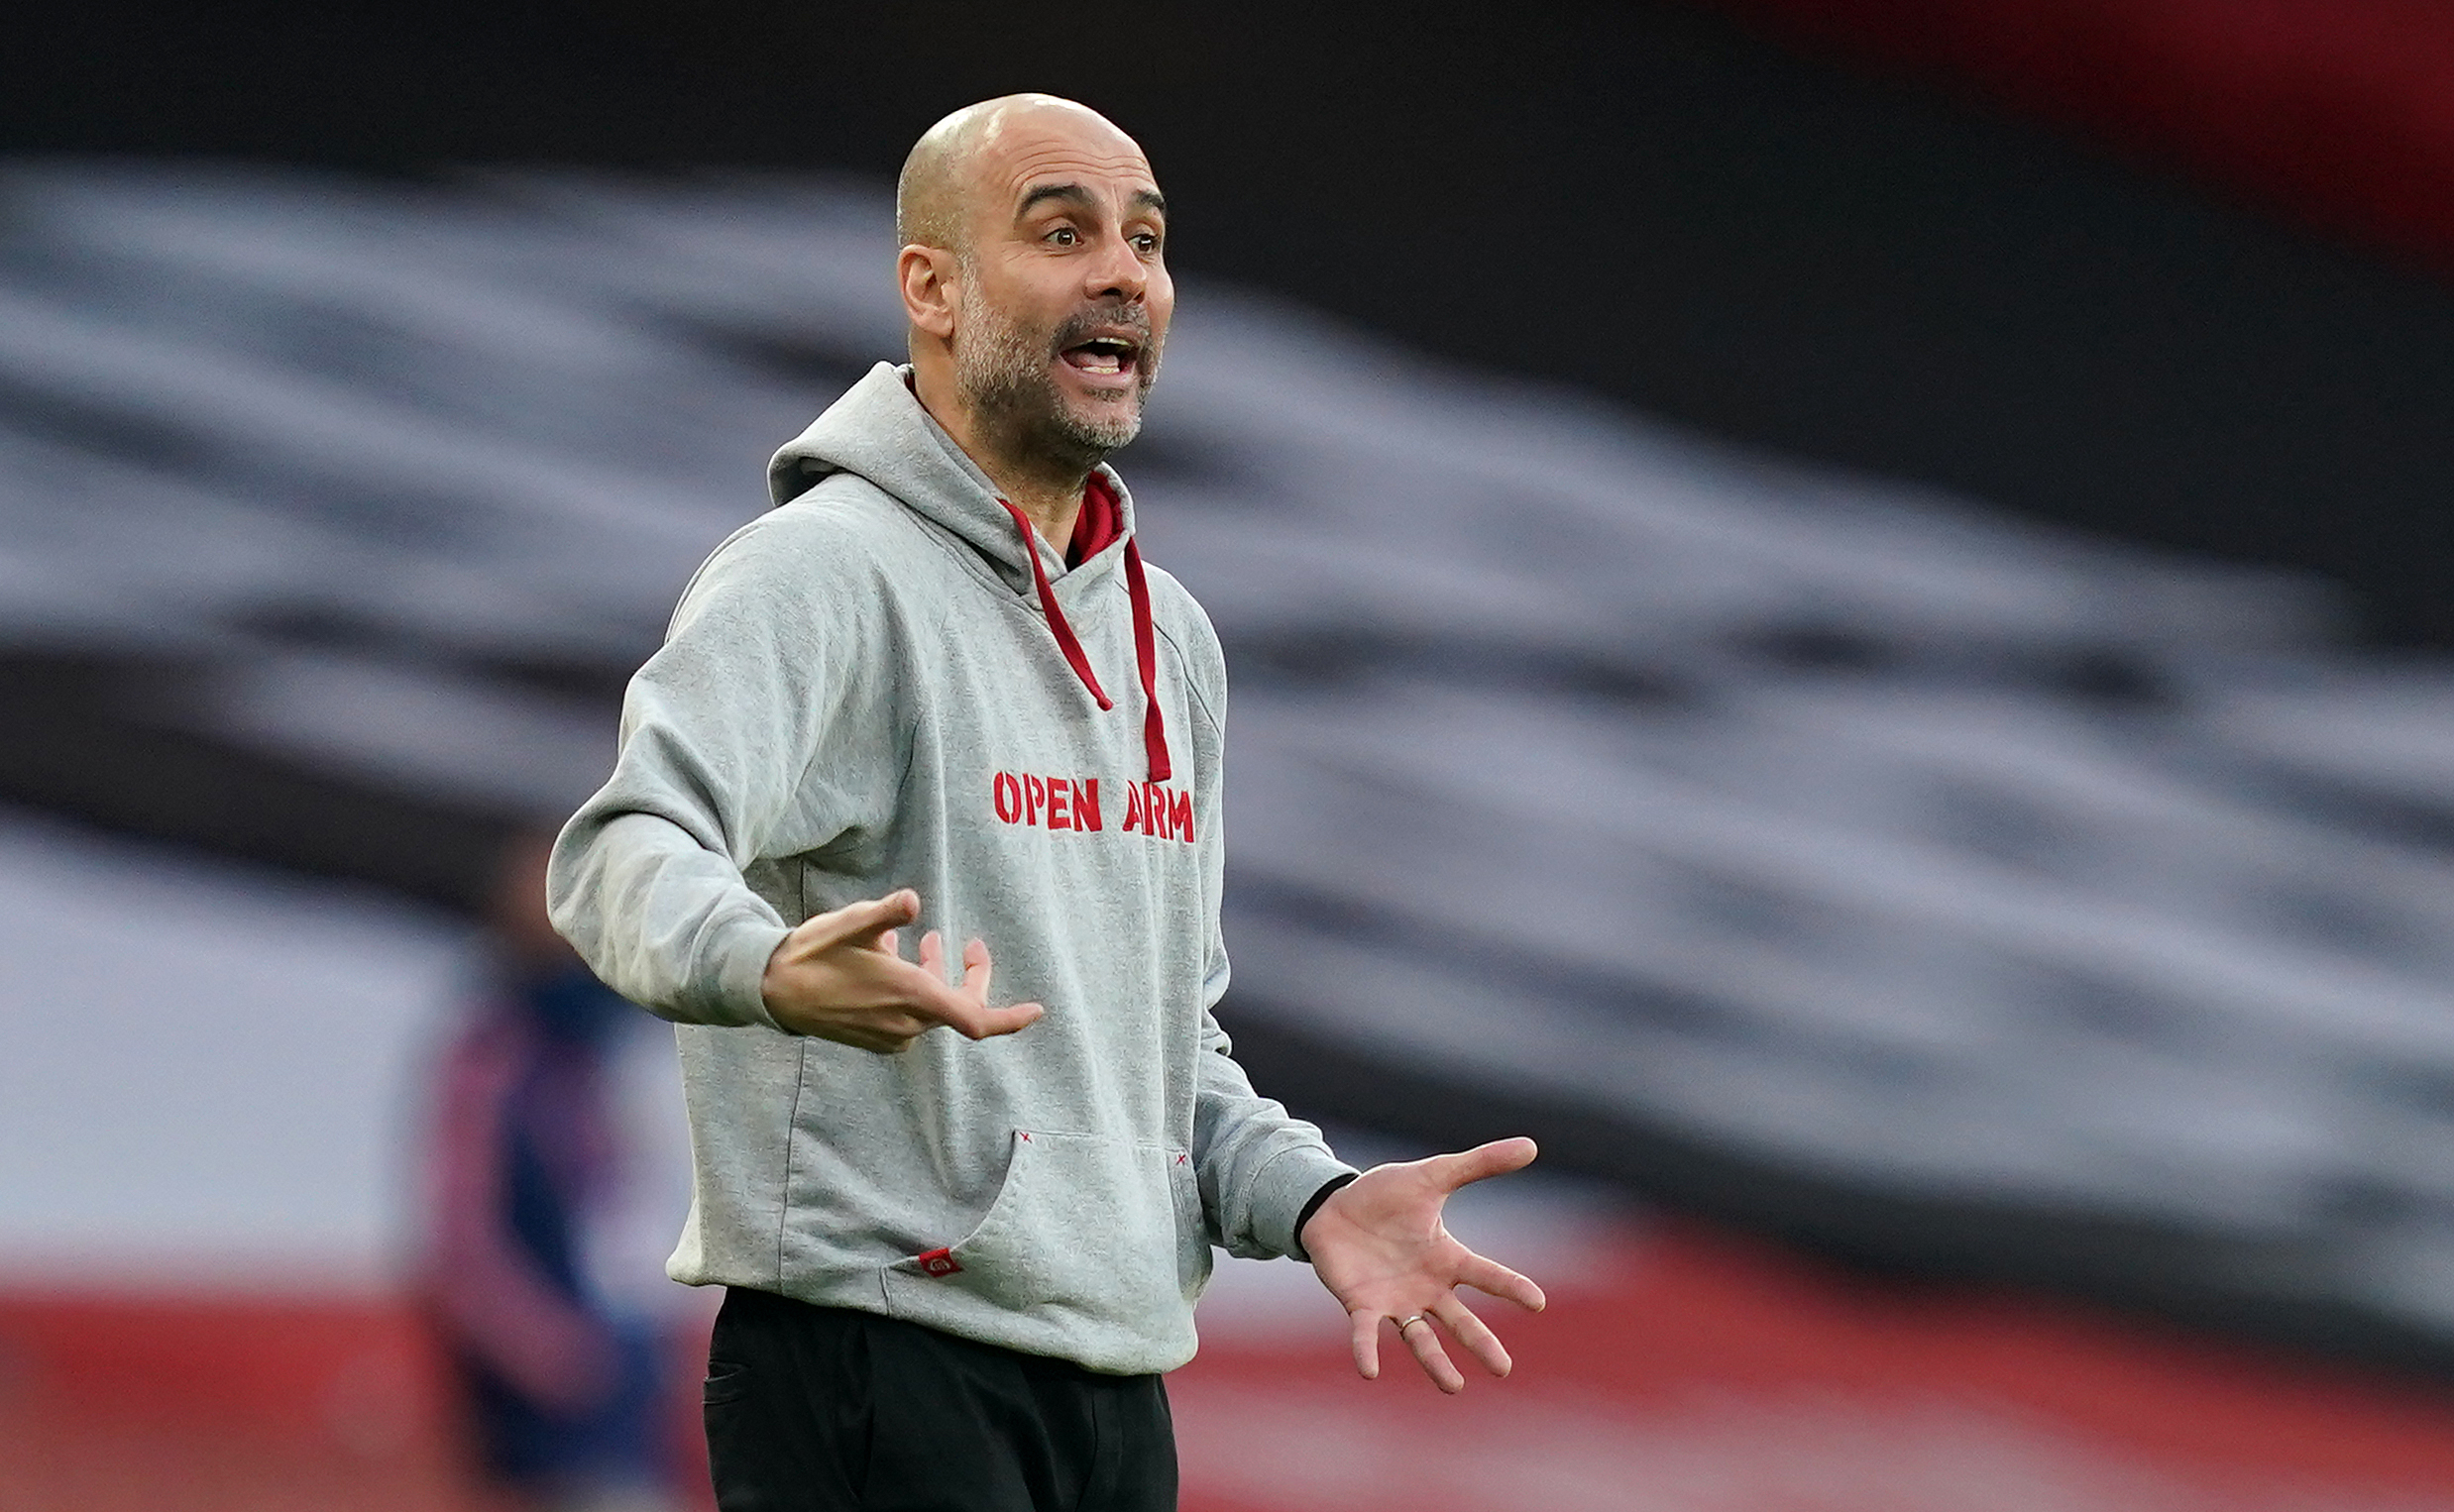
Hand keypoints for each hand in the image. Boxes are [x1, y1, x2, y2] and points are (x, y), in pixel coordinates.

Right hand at [760, 888, 1042, 1052]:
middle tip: (968, 944)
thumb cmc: (813, 954)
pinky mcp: (874, 1038)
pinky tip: (894, 959)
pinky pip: (909, 1016)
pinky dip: (914, 988)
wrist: (769, 990)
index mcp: (910, 998)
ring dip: (936, 976)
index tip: (1038, 1010)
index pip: (976, 1019)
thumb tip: (914, 901)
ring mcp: (889, 1035)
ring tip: (928, 939)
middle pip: (959, 1007)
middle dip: (969, 975)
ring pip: (932, 1008)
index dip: (1010, 1017)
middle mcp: (906, 1024)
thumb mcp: (851, 924)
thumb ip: (886, 913)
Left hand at [1300, 1137, 1546, 1393]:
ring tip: (1454, 1387)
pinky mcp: (1361, 1305)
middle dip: (1480, 1343)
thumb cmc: (1385, 1195)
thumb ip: (1479, 1163)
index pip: (1485, 1274)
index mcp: (1446, 1258)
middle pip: (1459, 1320)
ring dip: (1435, 1363)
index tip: (1537, 1302)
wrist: (1333, 1205)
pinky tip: (1369, 1371)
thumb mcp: (1433, 1175)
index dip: (1510, 1287)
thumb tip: (1532, 1145)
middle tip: (1502, 1369)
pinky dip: (1367, 1350)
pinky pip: (1365, 1333)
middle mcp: (1426, 1287)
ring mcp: (1394, 1300)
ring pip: (1420, 1339)